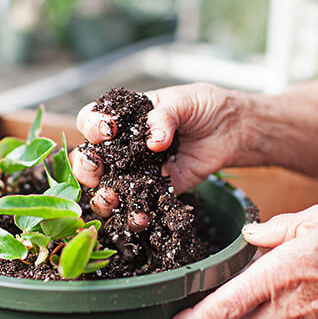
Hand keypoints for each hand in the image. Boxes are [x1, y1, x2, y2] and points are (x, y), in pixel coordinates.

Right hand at [70, 83, 252, 204]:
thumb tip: (154, 142)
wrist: (231, 130)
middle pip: (90, 158)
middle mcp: (124, 147)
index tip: (106, 130)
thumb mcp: (183, 101)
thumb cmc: (204, 107)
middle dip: (86, 166)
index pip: (93, 120)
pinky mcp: (155, 191)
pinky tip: (139, 217)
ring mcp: (137, 171)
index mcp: (125, 118)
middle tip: (96, 169)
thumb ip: (164, 117)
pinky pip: (137, 205)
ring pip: (107, 187)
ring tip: (111, 198)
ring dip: (102, 196)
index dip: (91, 126)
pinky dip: (133, 215)